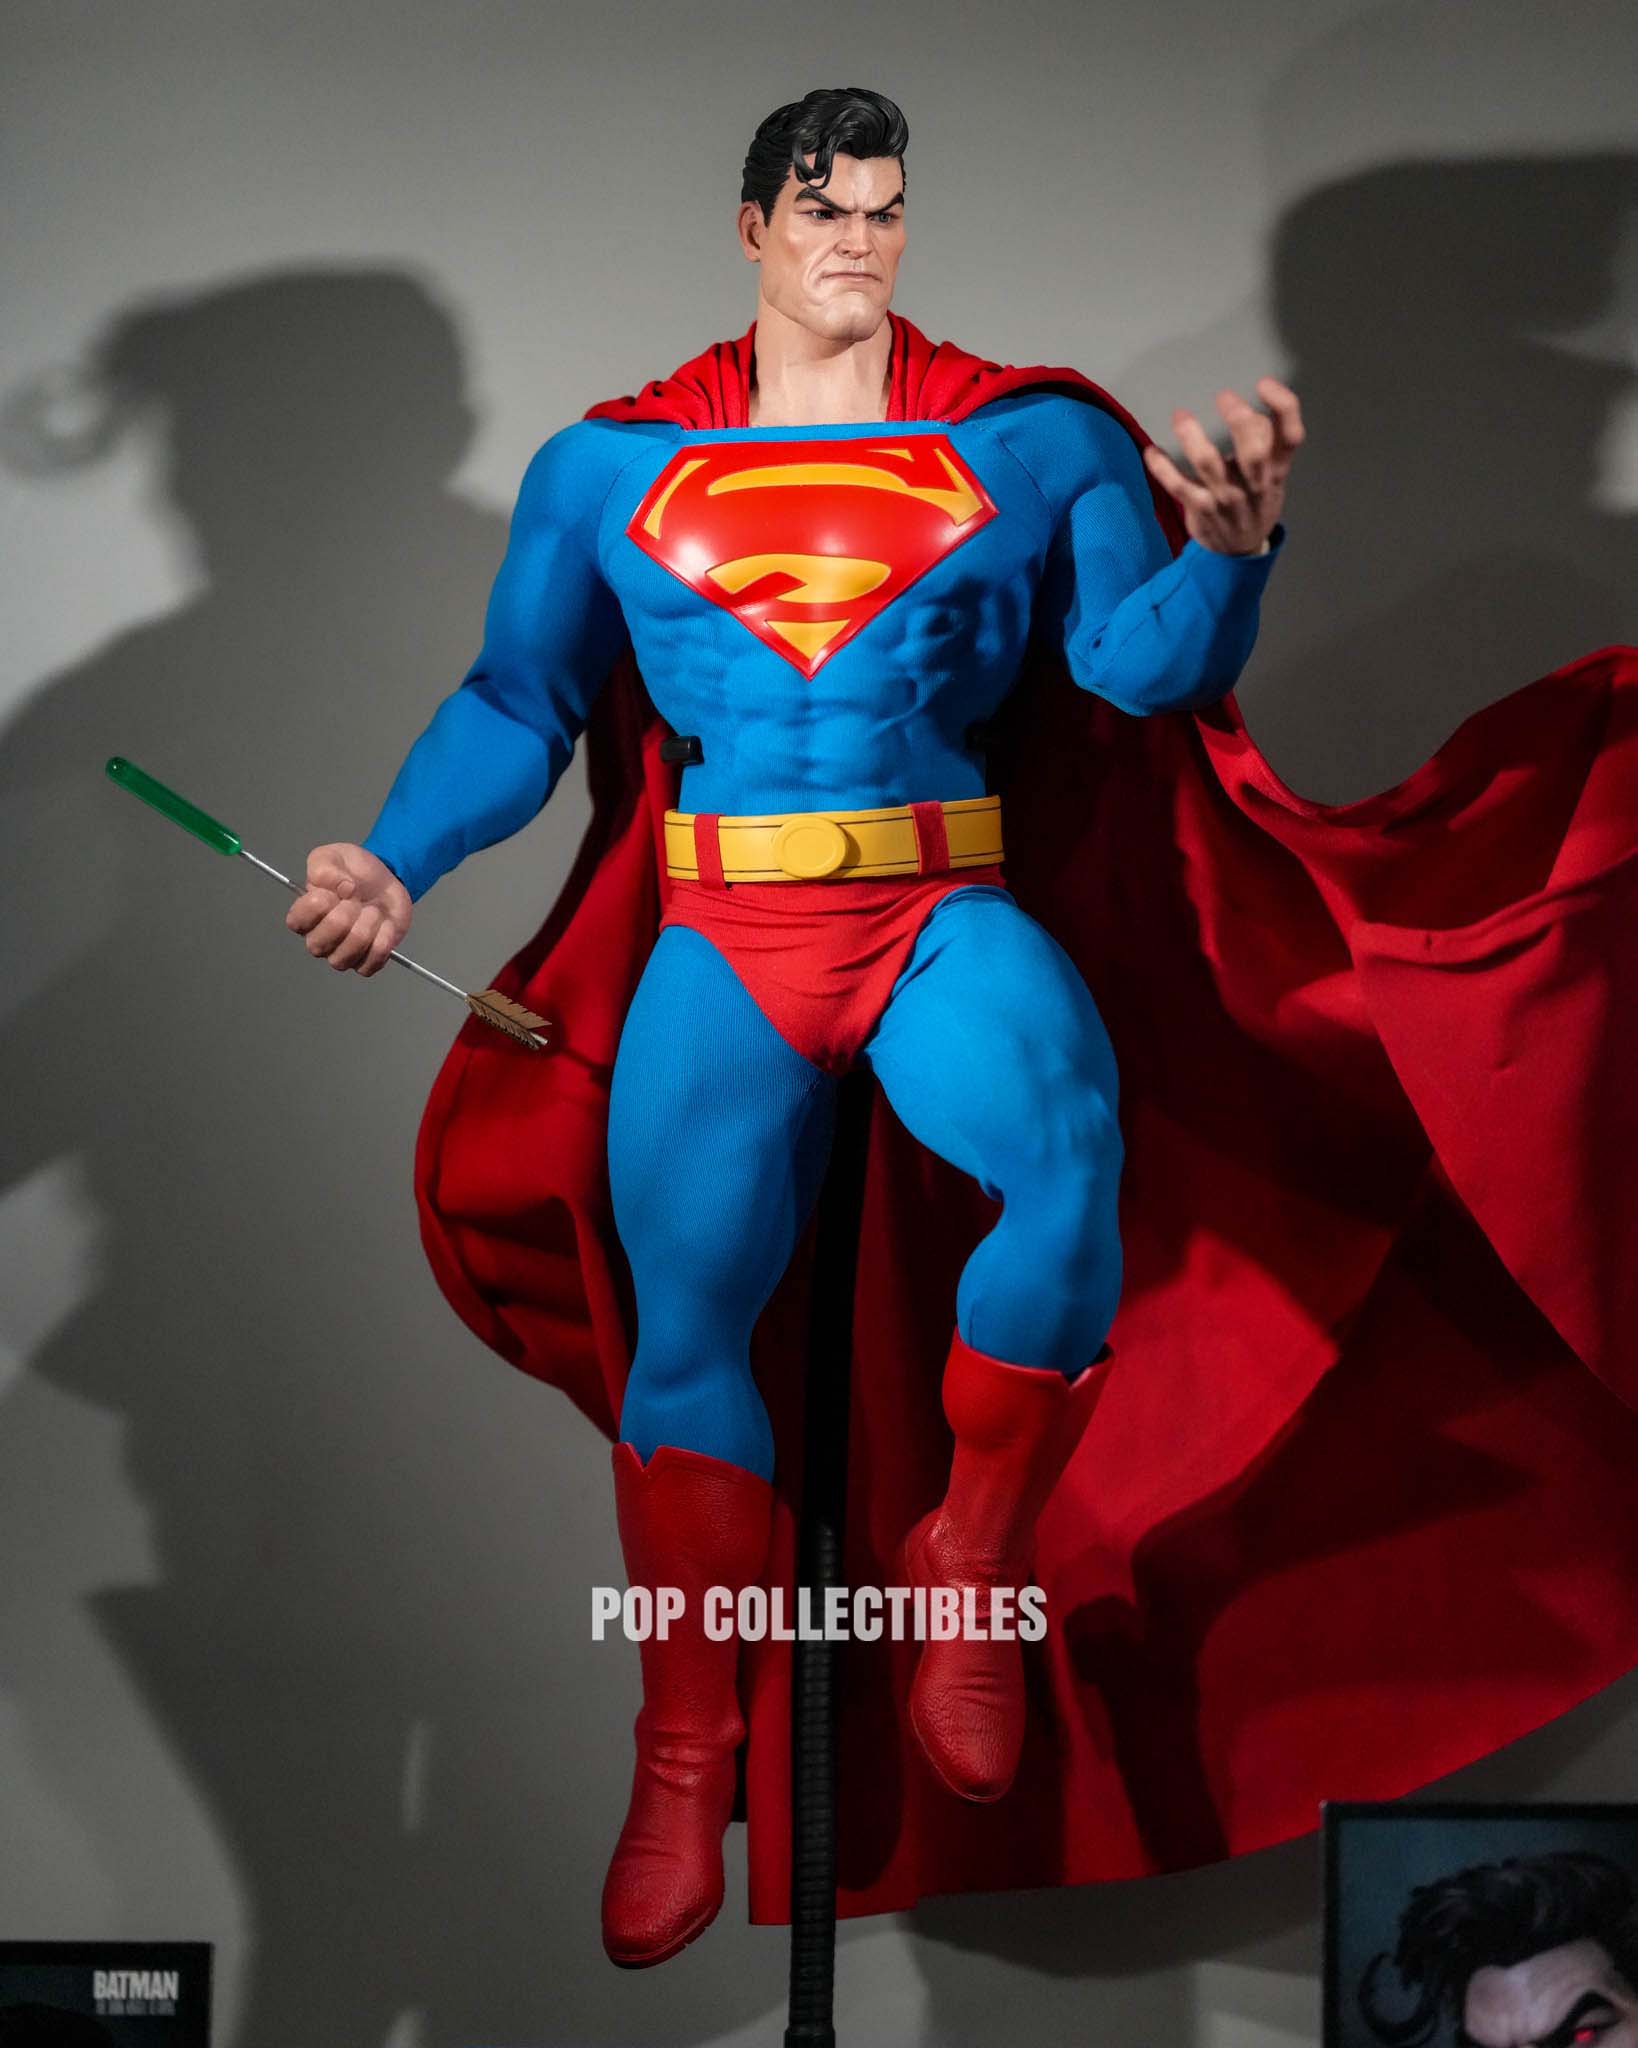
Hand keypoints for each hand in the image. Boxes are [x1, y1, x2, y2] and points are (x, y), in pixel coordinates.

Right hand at [285, 842, 411, 976]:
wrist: (386, 879)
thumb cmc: (354, 871)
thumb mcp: (333, 855)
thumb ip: (325, 867)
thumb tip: (341, 887)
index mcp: (305, 915)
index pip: (296, 922)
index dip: (317, 905)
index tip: (334, 890)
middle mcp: (319, 939)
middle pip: (319, 944)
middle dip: (343, 917)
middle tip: (357, 900)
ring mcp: (343, 953)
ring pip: (342, 959)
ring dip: (364, 930)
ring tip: (374, 911)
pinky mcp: (367, 961)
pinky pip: (369, 965)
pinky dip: (382, 943)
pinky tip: (385, 924)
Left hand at [1142, 377, 1303, 554]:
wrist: (1240, 551)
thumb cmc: (1255, 500)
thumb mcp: (1273, 474)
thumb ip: (1266, 442)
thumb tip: (1246, 410)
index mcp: (1277, 469)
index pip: (1291, 435)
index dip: (1283, 405)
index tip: (1264, 382)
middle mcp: (1256, 484)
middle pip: (1253, 450)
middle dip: (1239, 419)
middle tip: (1223, 395)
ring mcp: (1227, 498)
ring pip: (1210, 465)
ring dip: (1193, 437)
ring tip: (1180, 414)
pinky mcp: (1201, 510)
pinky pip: (1179, 487)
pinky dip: (1162, 469)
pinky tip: (1152, 452)